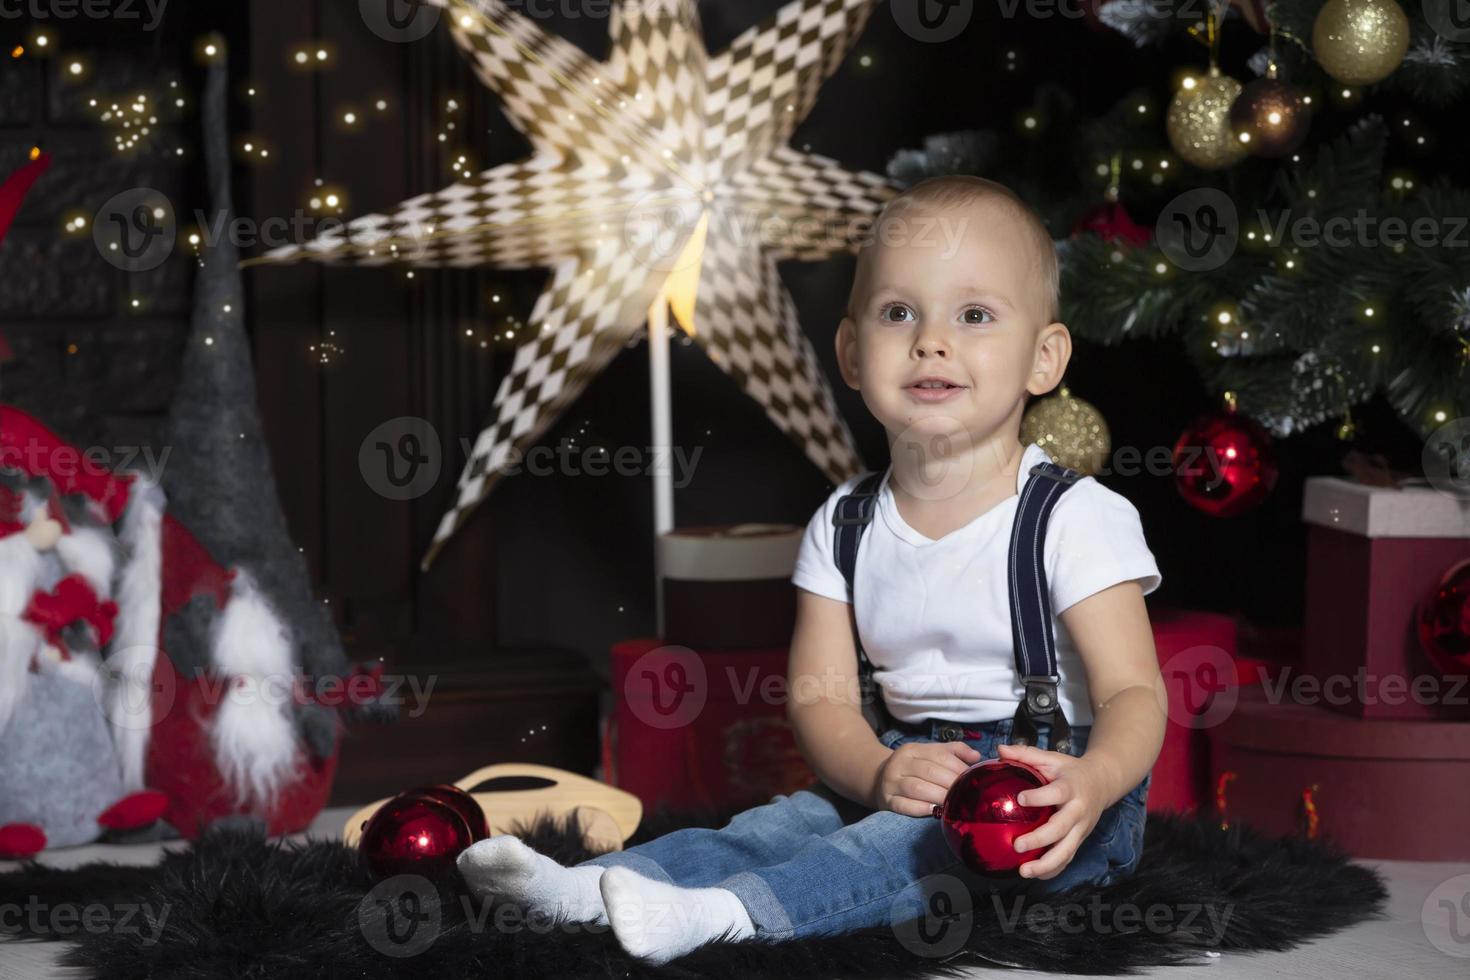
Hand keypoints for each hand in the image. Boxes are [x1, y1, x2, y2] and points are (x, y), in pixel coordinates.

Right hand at [873, 740, 981, 815]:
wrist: (878, 780)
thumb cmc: (913, 769)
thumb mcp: (929, 754)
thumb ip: (954, 751)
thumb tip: (976, 756)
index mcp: (912, 750)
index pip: (939, 755)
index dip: (958, 767)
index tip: (973, 779)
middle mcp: (899, 763)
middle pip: (929, 771)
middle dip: (951, 784)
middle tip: (967, 795)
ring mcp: (891, 782)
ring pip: (916, 788)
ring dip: (938, 796)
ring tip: (953, 804)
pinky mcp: (886, 800)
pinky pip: (903, 805)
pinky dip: (920, 808)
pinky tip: (933, 811)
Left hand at [996, 742, 1110, 879]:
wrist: (1103, 783)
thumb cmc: (1071, 771)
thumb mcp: (1052, 758)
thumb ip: (1026, 754)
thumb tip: (999, 750)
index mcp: (1072, 788)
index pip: (1057, 793)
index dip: (1040, 797)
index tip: (1020, 798)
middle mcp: (1078, 811)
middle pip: (1061, 829)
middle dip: (1039, 839)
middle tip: (1016, 845)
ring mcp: (1081, 829)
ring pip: (1067, 851)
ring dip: (1046, 864)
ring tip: (1023, 871)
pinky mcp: (1079, 840)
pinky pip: (1068, 859)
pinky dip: (1053, 870)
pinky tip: (1034, 875)